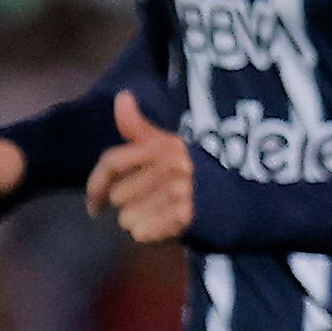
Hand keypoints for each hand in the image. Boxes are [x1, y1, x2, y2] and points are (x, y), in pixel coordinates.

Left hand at [85, 92, 192, 244]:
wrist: (237, 203)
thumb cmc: (194, 174)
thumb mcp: (168, 146)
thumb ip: (139, 126)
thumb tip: (122, 95)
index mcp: (164, 145)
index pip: (112, 161)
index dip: (95, 185)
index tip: (94, 205)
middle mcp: (171, 165)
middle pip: (117, 195)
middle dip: (129, 204)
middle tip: (151, 203)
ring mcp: (179, 191)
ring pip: (127, 218)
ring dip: (139, 221)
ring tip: (161, 213)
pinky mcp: (184, 216)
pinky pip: (142, 233)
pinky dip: (151, 234)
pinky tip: (167, 226)